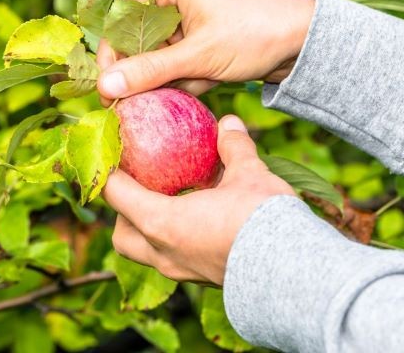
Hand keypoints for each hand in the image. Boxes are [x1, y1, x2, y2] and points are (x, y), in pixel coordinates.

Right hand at [97, 0, 315, 101]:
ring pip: (157, 53)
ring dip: (173, 76)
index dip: (113, 55)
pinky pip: (175, 58)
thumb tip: (104, 88)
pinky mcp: (198, 31)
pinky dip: (188, 76)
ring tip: (200, 80)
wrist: (307, 41)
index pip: (122, 17)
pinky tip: (211, 79)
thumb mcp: (199, 56)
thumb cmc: (256, 33)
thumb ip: (150, 71)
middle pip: (138, 38)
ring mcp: (186, 10)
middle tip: (154, 96)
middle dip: (151, 70)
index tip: (107, 91)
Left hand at [104, 115, 293, 284]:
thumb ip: (233, 147)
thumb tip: (229, 123)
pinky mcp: (201, 280)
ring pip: (146, 252)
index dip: (107, 170)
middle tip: (139, 185)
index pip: (115, 194)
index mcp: (162, 223)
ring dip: (147, 229)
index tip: (112, 152)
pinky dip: (174, 240)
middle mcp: (163, 253)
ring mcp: (182, 272)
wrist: (295, 275)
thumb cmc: (265, 221)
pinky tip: (197, 221)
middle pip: (122, 235)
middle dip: (123, 211)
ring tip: (167, 203)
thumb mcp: (249, 174)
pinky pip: (173, 260)